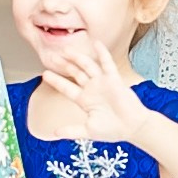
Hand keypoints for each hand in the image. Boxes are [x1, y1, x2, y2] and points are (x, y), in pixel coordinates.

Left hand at [37, 31, 151, 144]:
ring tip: (66, 49)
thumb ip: (71, 131)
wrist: (132, 128)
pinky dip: (103, 54)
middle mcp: (92, 89)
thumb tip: (54, 133)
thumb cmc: (112, 130)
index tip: (44, 73)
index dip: (56, 80)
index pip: (66, 88)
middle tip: (52, 56)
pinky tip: (97, 44)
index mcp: (84, 100)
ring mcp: (102, 83)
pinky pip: (107, 64)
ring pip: (87, 66)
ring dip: (78, 57)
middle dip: (64, 65)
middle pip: (75, 73)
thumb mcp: (88, 131)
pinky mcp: (114, 80)